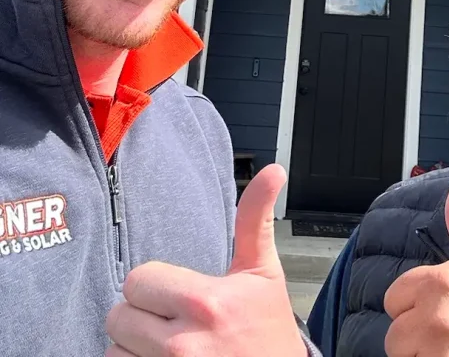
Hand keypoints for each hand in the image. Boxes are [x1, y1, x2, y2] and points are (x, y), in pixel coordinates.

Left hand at [105, 164, 304, 356]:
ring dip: (135, 350)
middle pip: (119, 317)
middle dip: (142, 317)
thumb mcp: (264, 272)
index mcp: (205, 302)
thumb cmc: (268, 329)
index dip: (156, 286)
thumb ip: (255, 219)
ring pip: (115, 351)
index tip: (180, 296)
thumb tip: (273, 170)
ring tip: (169, 349)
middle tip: (173, 322)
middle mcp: (181, 345)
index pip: (138, 281)